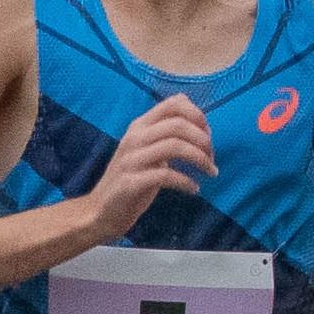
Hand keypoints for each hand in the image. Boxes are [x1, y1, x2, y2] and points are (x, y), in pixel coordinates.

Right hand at [71, 96, 213, 246]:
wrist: (101, 211)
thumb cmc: (131, 180)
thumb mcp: (148, 150)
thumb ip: (167, 136)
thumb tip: (201, 126)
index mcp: (140, 126)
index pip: (173, 103)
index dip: (198, 115)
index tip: (208, 135)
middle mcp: (134, 137)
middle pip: (178, 124)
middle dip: (203, 140)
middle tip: (212, 158)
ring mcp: (131, 159)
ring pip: (174, 146)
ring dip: (200, 159)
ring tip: (210, 172)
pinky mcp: (131, 182)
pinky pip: (166, 175)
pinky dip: (186, 181)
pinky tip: (194, 189)